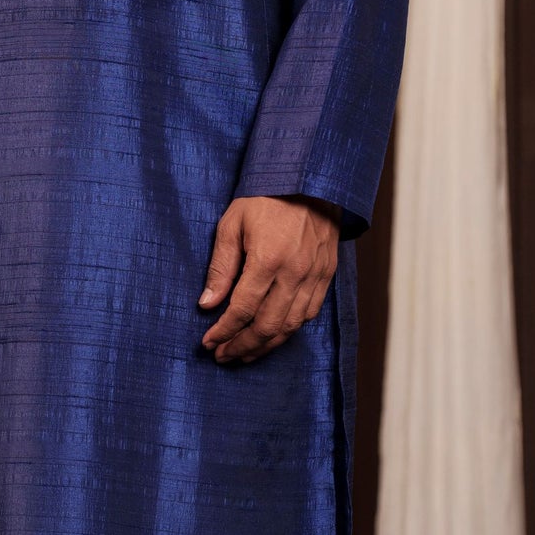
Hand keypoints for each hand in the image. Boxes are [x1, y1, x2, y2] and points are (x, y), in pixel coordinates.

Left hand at [198, 194, 339, 364]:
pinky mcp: (326, 274)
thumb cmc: (265, 198)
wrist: (309, 178)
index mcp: (268, 259)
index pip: (242, 309)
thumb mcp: (232, 224)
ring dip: (266, 346)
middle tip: (223, 355)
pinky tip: (273, 335)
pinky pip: (309, 314)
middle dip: (242, 346)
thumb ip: (221, 268)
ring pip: (291, 327)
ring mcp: (314, 275)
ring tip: (245, 353)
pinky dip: (289, 330)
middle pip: (267, 326)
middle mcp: (295, 272)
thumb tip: (207, 304)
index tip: (208, 342)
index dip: (223, 331)